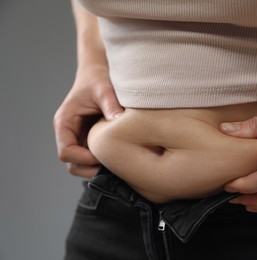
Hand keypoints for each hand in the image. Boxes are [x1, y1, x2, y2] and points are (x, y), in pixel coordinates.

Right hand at [53, 63, 123, 177]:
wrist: (99, 73)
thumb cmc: (98, 79)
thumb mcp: (104, 90)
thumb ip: (111, 106)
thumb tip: (119, 124)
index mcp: (65, 122)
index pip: (65, 152)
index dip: (84, 159)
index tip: (104, 155)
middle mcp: (69, 134)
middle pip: (72, 164)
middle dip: (90, 168)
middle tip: (113, 163)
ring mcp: (79, 138)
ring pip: (82, 165)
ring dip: (97, 167)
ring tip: (117, 160)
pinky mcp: (90, 140)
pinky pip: (93, 158)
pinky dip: (104, 161)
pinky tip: (119, 155)